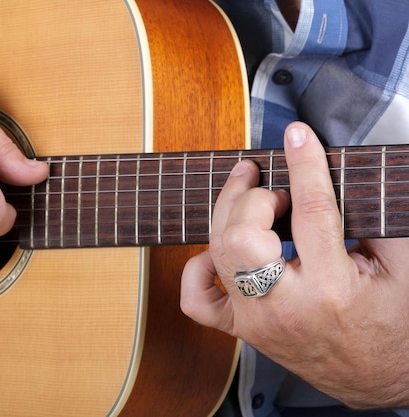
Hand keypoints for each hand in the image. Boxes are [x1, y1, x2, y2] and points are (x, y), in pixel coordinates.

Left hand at [181, 122, 408, 408]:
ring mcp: (255, 321)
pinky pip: (196, 300)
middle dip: (252, 197)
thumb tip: (328, 174)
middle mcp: (283, 307)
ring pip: (216, 255)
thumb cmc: (395, 324)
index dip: (303, 165)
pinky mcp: (241, 330)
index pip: (309, 212)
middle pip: (241, 236)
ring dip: (227, 214)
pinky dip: (196, 267)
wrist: (381, 380)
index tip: (297, 135)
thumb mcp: (402, 266)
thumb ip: (372, 218)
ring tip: (248, 193)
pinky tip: (216, 249)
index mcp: (331, 290)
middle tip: (274, 186)